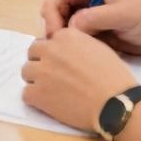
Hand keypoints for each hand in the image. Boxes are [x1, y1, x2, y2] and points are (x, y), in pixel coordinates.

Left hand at [20, 28, 138, 132]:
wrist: (115, 104)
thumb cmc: (114, 77)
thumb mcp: (99, 49)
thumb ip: (78, 44)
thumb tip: (67, 51)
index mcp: (66, 36)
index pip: (48, 41)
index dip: (54, 53)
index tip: (63, 64)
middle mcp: (50, 50)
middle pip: (33, 53)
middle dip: (41, 63)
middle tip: (55, 77)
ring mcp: (41, 71)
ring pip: (26, 71)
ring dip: (36, 79)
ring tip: (52, 91)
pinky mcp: (37, 93)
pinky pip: (25, 93)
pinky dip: (35, 99)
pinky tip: (49, 104)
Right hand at [40, 0, 140, 55]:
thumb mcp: (124, 14)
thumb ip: (93, 18)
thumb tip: (68, 29)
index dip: (51, 12)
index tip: (54, 33)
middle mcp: (89, 1)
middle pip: (58, 11)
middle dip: (53, 27)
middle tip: (56, 47)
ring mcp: (95, 20)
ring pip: (66, 28)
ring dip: (62, 39)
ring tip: (64, 55)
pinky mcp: (101, 37)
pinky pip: (79, 41)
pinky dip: (73, 48)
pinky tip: (76, 58)